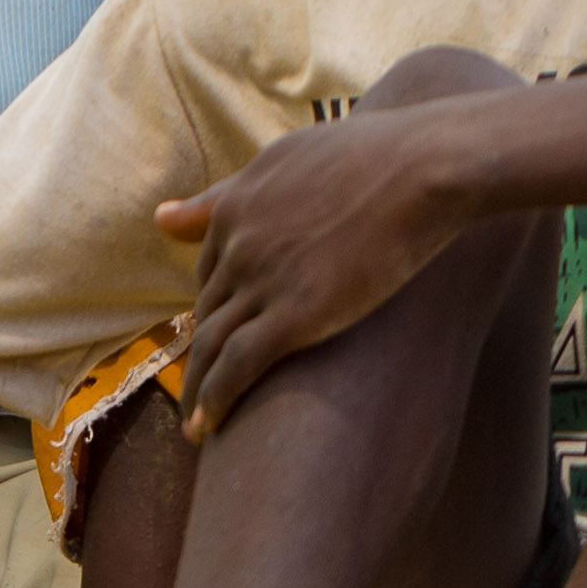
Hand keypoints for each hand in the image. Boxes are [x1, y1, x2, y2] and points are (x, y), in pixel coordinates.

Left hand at [155, 104, 480, 438]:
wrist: (427, 166)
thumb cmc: (377, 157)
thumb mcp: (287, 162)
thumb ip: (224, 195)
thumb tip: (160, 218)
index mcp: (237, 206)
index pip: (211, 269)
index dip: (217, 307)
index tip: (223, 338)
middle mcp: (238, 244)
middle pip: (209, 312)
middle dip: (204, 354)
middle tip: (204, 392)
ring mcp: (263, 279)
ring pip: (212, 346)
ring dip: (198, 391)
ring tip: (196, 430)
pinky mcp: (296, 314)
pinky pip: (238, 366)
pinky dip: (215, 402)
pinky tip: (209, 430)